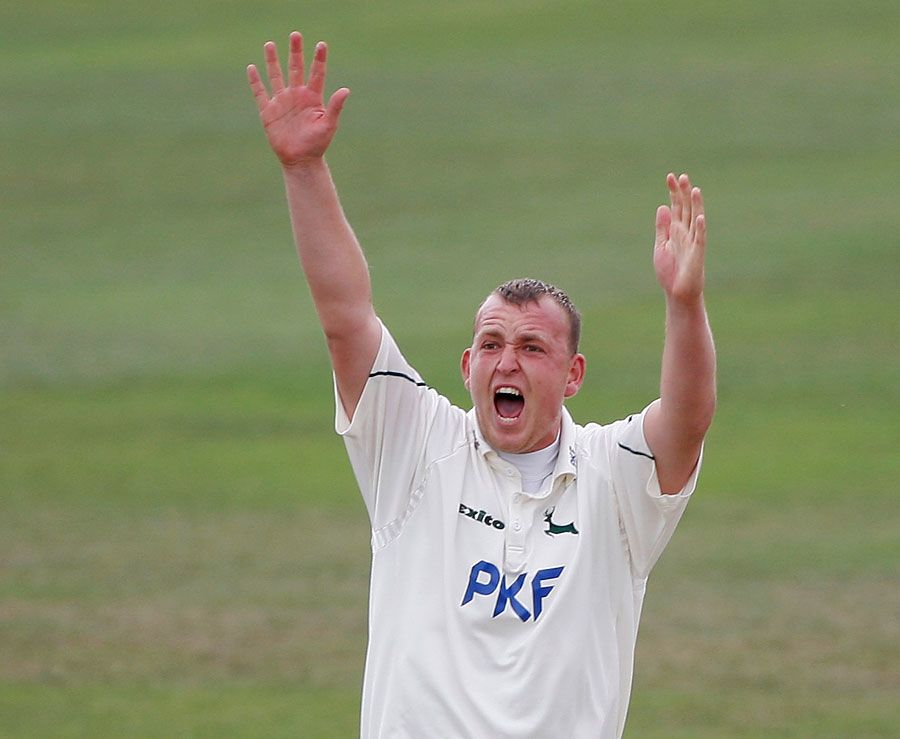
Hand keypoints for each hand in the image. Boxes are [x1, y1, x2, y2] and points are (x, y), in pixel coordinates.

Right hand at [247, 32, 349, 166]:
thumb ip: (335, 106)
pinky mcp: (268, 112)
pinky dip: (255, 81)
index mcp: (312, 98)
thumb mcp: (329, 125)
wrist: (301, 160)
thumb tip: (346, 89)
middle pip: (295, 68)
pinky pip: (260, 93)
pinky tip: (252, 68)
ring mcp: (282, 102)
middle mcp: (297, 96)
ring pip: (276, 76)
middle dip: (295, 52)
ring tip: (270, 44)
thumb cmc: (317, 144)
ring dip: (273, 61)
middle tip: (295, 35)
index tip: (322, 44)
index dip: (319, 59)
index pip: (317, 73)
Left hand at [653, 173, 706, 303]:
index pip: (676, 207)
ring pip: (695, 219)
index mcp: (676, 231)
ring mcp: (693, 242)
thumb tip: (663, 206)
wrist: (677, 293)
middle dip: (683, 193)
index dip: (674, 192)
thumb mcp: (661, 246)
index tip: (670, 177)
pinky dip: (699, 228)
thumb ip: (662, 228)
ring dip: (695, 205)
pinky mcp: (697, 254)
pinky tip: (699, 217)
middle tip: (681, 176)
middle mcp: (686, 233)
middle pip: (686, 209)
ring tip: (694, 189)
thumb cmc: (670, 272)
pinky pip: (700, 239)